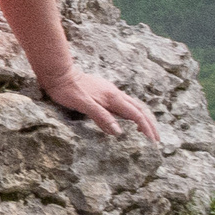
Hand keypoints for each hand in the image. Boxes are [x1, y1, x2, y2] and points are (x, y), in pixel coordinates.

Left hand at [40, 69, 162, 142]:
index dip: (147, 129)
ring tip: (147, 130)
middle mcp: (115, 94)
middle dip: (150, 124)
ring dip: (143, 118)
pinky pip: (124, 103)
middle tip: (157, 140)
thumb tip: (119, 132)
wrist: (58, 72)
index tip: (153, 142)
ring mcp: (110, 91)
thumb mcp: (83, 105)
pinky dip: (132, 113)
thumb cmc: (67, 90)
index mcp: (113, 98)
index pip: (136, 115)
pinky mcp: (104, 91)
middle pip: (139, 110)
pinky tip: (127, 118)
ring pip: (133, 105)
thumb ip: (101, 117)